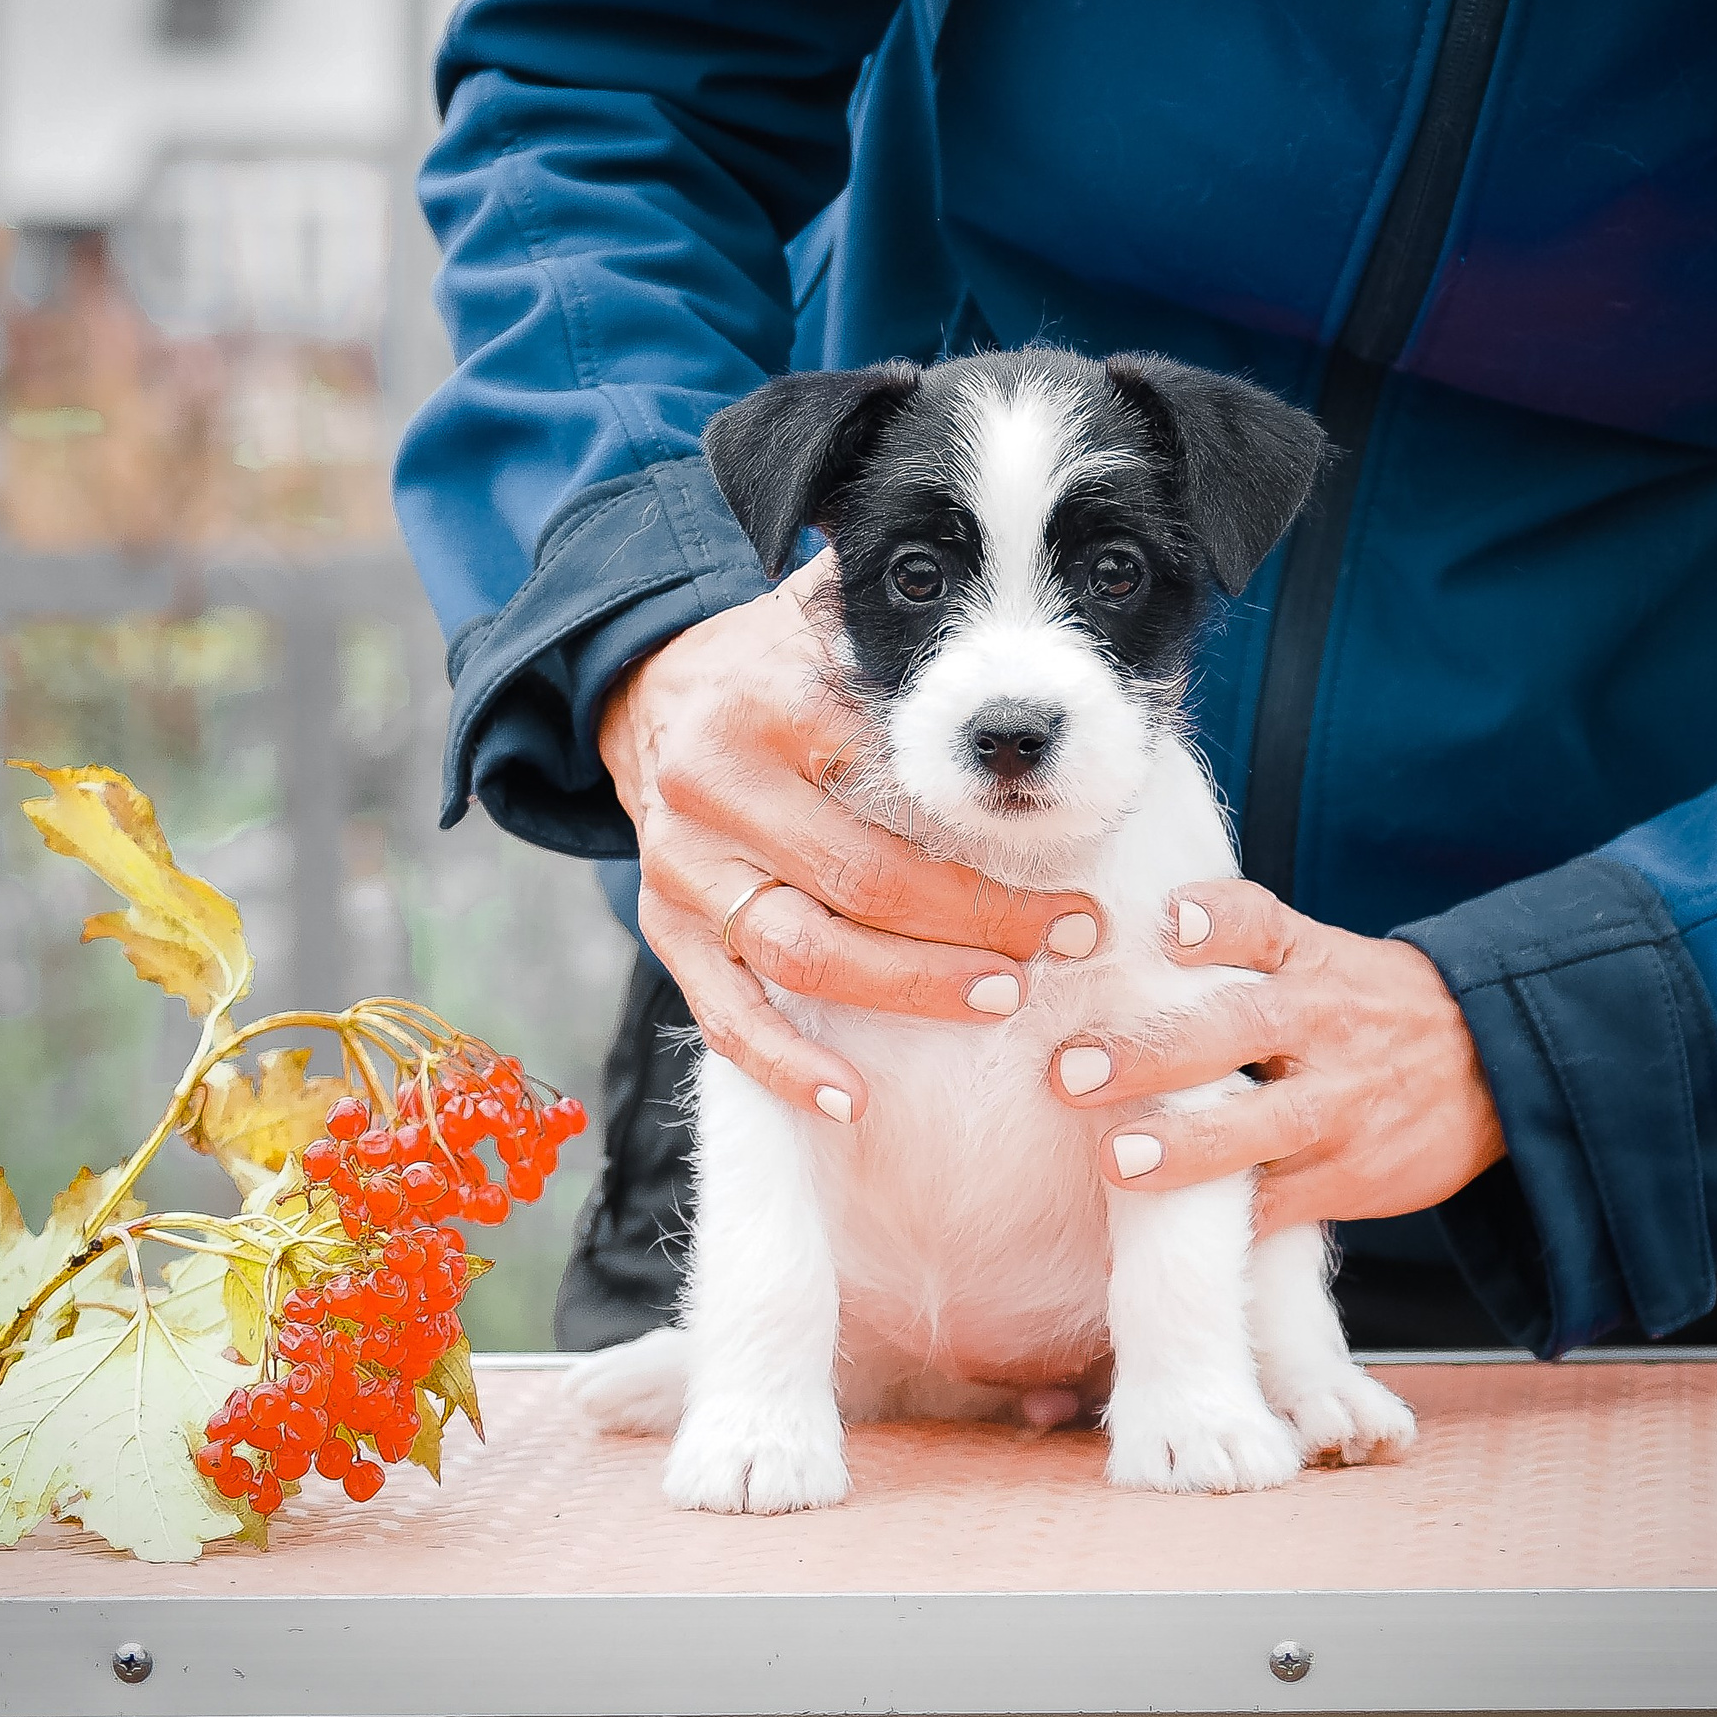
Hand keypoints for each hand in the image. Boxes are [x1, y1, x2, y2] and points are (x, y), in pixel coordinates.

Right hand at [598, 554, 1101, 1124]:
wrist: (641, 692)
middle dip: (976, 923)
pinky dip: (787, 1064)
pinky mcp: (665, 928)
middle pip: (863, 879)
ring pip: (804, 952)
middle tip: (1063, 944)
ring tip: (1001, 999)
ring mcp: (685, 868)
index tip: (1075, 877)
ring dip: (911, 990)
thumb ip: (907, 626)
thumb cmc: (775, 664)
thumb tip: (1027, 625)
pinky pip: (725, 1014)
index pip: (893, 786)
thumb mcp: (830, 616)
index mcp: (771, 703)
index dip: (989, 838)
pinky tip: (854, 1100)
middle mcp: (716, 787)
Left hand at [1050, 879, 1502, 1230]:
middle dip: (1155, 1052)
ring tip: (1118, 1162)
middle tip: (1074, 1072)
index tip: (1167, 927)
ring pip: (1264, 1129)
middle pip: (1241, 1027)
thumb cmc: (1369, 1004)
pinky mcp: (1350, 1176)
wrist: (1491, 1066)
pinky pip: (1277, 1205)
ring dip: (1187, 1148)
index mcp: (1310, 960)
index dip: (1212, 920)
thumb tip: (1129, 936)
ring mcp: (1341, 1106)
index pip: (1259, 923)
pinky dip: (1219, 1223)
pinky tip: (1154, 1238)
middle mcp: (1325, 1025)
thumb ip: (1237, 943)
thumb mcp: (1320, 952)